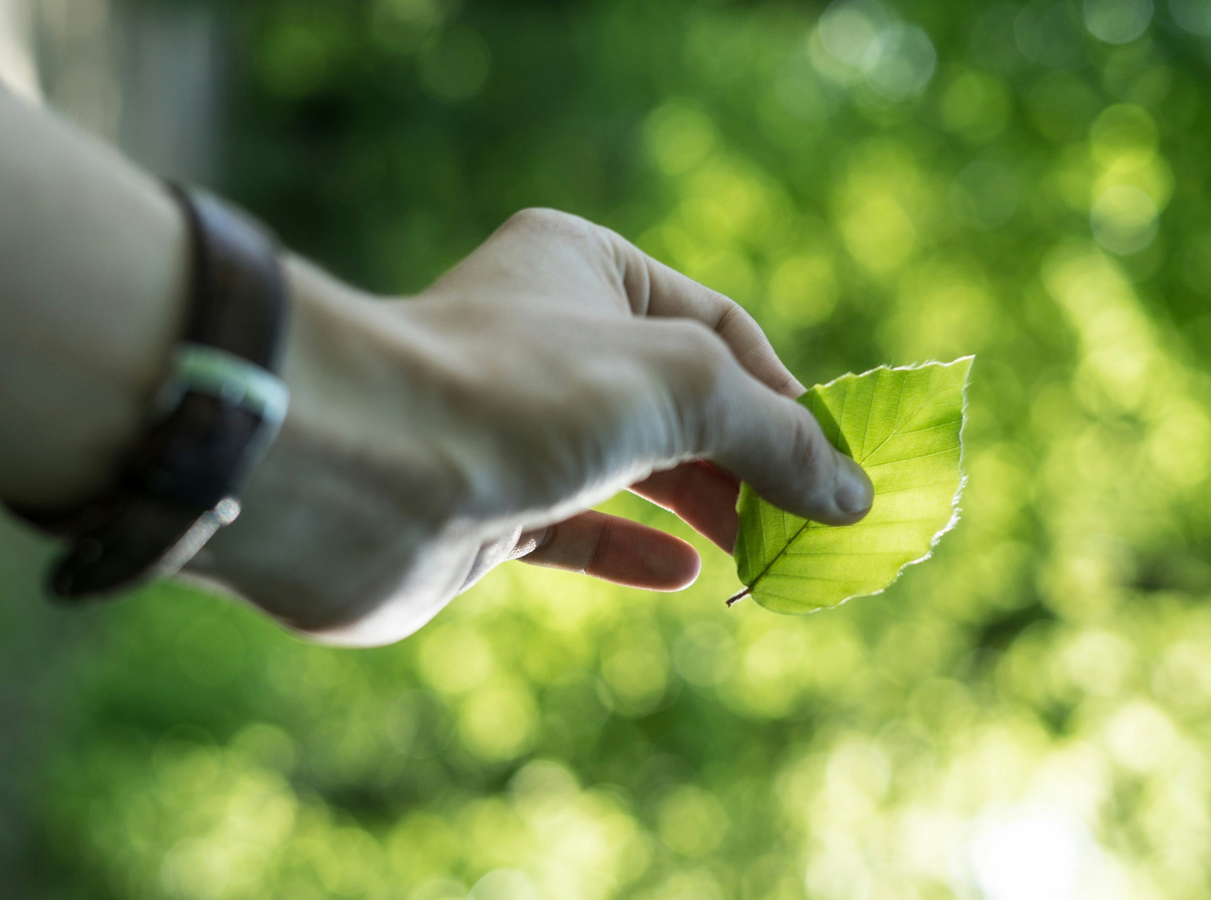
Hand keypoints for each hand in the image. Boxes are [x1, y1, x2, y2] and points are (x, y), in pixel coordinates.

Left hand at [188, 209, 872, 645]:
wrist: (357, 472)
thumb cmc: (519, 391)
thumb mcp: (680, 387)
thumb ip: (775, 437)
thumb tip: (854, 495)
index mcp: (585, 266)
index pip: (719, 327)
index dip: (785, 394)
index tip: (836, 465)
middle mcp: (546, 336)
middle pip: (679, 401)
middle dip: (749, 460)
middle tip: (812, 523)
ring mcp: (511, 425)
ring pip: (631, 467)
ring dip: (702, 508)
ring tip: (767, 554)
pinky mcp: (482, 505)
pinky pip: (575, 527)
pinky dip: (632, 549)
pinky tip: (685, 574)